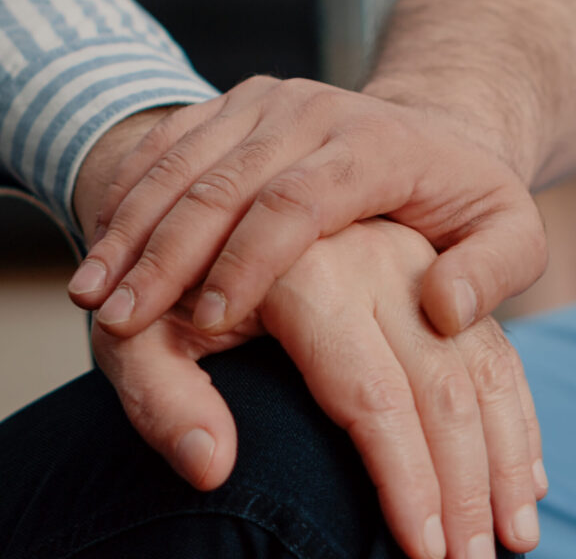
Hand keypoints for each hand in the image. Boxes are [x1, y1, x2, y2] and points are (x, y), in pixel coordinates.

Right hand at [68, 76, 546, 339]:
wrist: (429, 131)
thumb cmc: (460, 193)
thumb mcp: (508, 230)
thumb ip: (493, 271)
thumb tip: (443, 309)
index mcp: (375, 144)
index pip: (298, 201)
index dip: (249, 261)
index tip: (207, 321)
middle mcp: (310, 113)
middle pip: (224, 185)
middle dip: (164, 257)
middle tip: (117, 320)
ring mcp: (265, 105)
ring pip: (184, 167)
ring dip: (132, 232)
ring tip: (92, 293)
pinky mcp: (234, 109)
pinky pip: (171, 147)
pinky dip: (132, 197)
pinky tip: (103, 243)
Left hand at [92, 219, 545, 558]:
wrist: (215, 220)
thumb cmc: (171, 291)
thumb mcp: (141, 338)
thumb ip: (164, 400)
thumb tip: (211, 469)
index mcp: (302, 276)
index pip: (369, 394)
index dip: (404, 480)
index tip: (424, 555)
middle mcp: (370, 260)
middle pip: (437, 385)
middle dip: (462, 485)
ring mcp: (406, 260)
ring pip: (477, 363)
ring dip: (500, 454)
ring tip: (512, 533)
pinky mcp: (424, 271)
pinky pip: (484, 341)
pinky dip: (508, 408)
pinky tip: (517, 467)